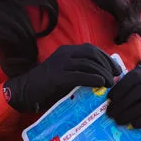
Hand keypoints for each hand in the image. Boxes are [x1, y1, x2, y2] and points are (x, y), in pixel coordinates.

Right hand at [4, 44, 120, 113]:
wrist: (25, 91)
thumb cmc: (46, 86)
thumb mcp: (65, 73)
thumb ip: (79, 71)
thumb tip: (103, 78)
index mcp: (66, 51)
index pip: (92, 49)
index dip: (106, 58)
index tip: (116, 69)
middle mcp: (64, 54)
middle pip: (92, 54)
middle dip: (107, 64)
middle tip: (116, 76)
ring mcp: (60, 64)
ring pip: (88, 64)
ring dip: (103, 73)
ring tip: (110, 83)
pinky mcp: (58, 76)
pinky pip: (80, 75)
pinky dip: (93, 78)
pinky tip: (101, 83)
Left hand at [106, 66, 140, 128]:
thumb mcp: (135, 87)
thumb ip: (124, 88)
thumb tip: (108, 98)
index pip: (134, 77)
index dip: (120, 88)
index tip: (109, 99)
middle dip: (123, 102)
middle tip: (111, 113)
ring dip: (132, 112)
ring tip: (119, 120)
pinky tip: (133, 124)